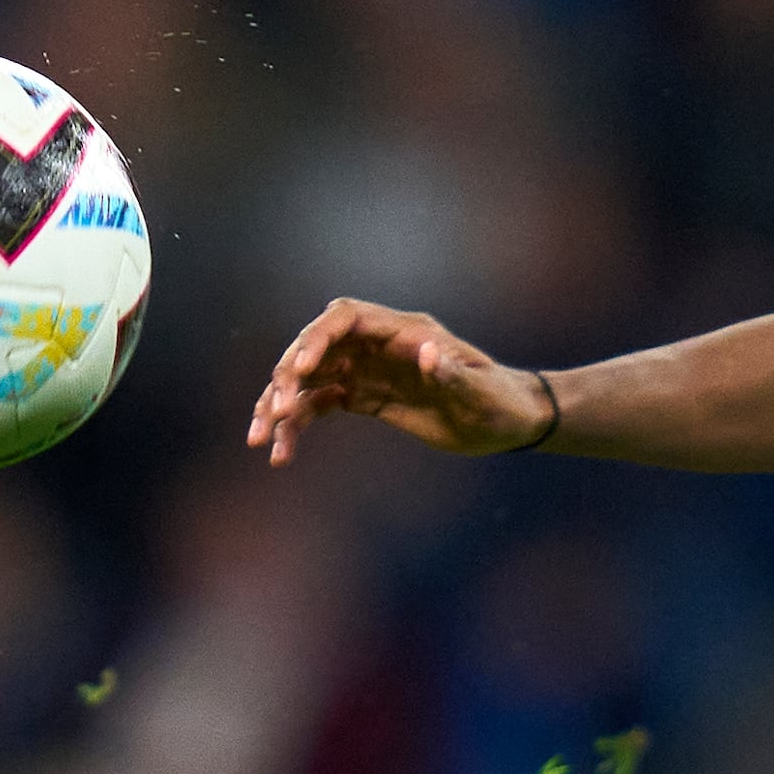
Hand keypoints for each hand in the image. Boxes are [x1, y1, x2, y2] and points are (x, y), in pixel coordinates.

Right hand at [245, 297, 549, 466]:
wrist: (511, 422)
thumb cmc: (501, 403)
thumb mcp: (480, 394)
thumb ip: (451, 373)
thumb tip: (426, 352)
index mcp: (405, 332)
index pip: (346, 319)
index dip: (316, 338)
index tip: (298, 370)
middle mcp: (381, 345)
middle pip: (318, 347)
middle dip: (289, 376)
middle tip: (274, 413)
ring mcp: (371, 370)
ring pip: (311, 379)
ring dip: (282, 405)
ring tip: (262, 440)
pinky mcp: (368, 397)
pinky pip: (321, 405)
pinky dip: (298, 425)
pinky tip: (282, 453)